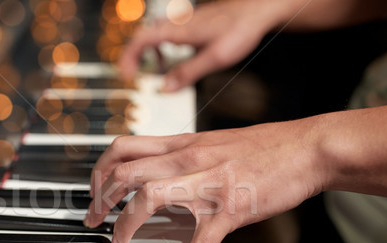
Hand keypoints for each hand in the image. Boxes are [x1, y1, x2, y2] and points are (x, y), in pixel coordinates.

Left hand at [84, 121, 323, 242]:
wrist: (307, 148)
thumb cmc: (264, 147)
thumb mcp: (214, 142)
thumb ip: (184, 156)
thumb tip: (158, 170)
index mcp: (182, 144)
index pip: (125, 146)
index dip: (101, 169)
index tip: (95, 189)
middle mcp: (188, 159)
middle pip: (126, 171)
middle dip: (99, 198)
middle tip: (92, 219)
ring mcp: (208, 184)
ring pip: (150, 197)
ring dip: (125, 224)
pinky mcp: (230, 209)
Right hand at [119, 0, 289, 91]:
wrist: (259, 10)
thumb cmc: (240, 29)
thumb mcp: (214, 58)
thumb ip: (188, 73)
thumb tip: (166, 87)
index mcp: (178, 31)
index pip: (141, 40)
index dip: (129, 58)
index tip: (126, 75)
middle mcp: (178, 23)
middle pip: (144, 36)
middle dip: (136, 56)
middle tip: (134, 74)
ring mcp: (185, 21)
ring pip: (156, 34)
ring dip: (151, 52)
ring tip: (156, 69)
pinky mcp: (193, 23)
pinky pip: (169, 33)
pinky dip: (165, 47)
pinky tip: (176, 56)